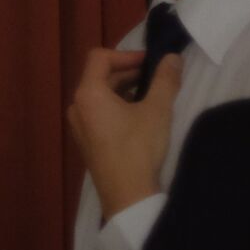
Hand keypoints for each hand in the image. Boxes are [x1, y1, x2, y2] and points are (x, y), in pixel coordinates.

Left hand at [68, 48, 179, 220]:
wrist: (127, 194)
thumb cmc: (139, 148)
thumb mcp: (157, 110)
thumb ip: (165, 80)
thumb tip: (173, 58)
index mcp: (87, 93)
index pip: (99, 57)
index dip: (126, 54)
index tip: (151, 61)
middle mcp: (77, 106)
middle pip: (99, 76)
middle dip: (128, 71)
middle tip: (156, 76)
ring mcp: (78, 125)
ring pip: (100, 95)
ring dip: (124, 89)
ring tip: (151, 94)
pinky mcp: (86, 140)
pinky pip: (99, 112)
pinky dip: (117, 105)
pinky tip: (139, 115)